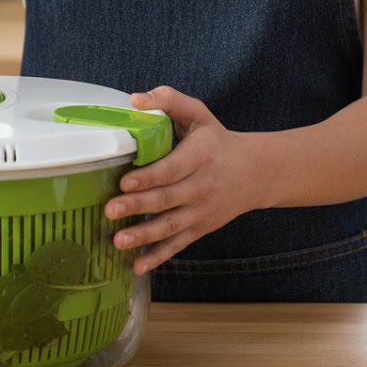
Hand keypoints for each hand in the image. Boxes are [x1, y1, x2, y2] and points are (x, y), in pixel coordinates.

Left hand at [104, 86, 260, 273]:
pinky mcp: (200, 227)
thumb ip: (168, 100)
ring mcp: (201, 211)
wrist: (255, 172)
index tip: (124, 181)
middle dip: (137, 206)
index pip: (171, 169)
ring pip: (170, 226)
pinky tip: (138, 266)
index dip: (148, 176)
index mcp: (199, 156)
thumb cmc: (217, 140)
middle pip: (166, 199)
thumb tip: (135, 100)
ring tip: (118, 241)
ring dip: (143, 236)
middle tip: (110, 210)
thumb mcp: (198, 113)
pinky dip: (159, 257)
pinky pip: (178, 244)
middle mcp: (201, 186)